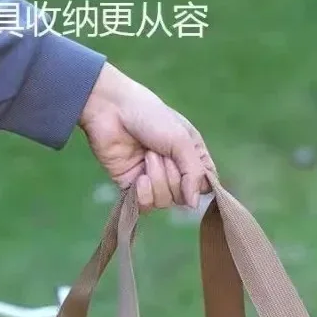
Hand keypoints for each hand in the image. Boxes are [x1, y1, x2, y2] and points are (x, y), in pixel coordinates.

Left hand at [78, 62, 214, 210]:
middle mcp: (174, 171)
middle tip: (159, 152)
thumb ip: (194, 173)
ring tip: (146, 156)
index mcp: (191, 156)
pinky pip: (146, 206)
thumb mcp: (181, 140)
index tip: (189, 169)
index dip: (198, 184)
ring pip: (165, 201)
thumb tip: (194, 205)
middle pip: (184, 197)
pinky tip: (138, 178)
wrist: (111, 111)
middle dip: (172, 176)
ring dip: (156, 179)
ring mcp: (153, 181)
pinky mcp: (132, 187)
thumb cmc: (150, 116)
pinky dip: (143, 194)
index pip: (205, 185)